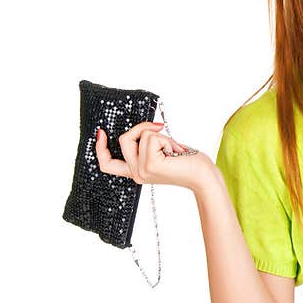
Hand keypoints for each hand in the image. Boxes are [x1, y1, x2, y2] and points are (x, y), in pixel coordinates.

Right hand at [95, 121, 211, 191]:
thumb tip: (144, 127)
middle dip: (143, 128)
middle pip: (124, 139)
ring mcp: (142, 170)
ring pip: (141, 135)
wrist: (203, 176)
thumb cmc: (188, 163)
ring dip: (161, 136)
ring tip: (173, 149)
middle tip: (160, 128)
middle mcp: (136, 173)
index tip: (100, 133)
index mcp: (136, 172)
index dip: (100, 148)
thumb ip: (147, 144)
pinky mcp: (150, 165)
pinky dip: (166, 139)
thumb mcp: (162, 152)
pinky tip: (176, 151)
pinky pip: (151, 137)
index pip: (107, 164)